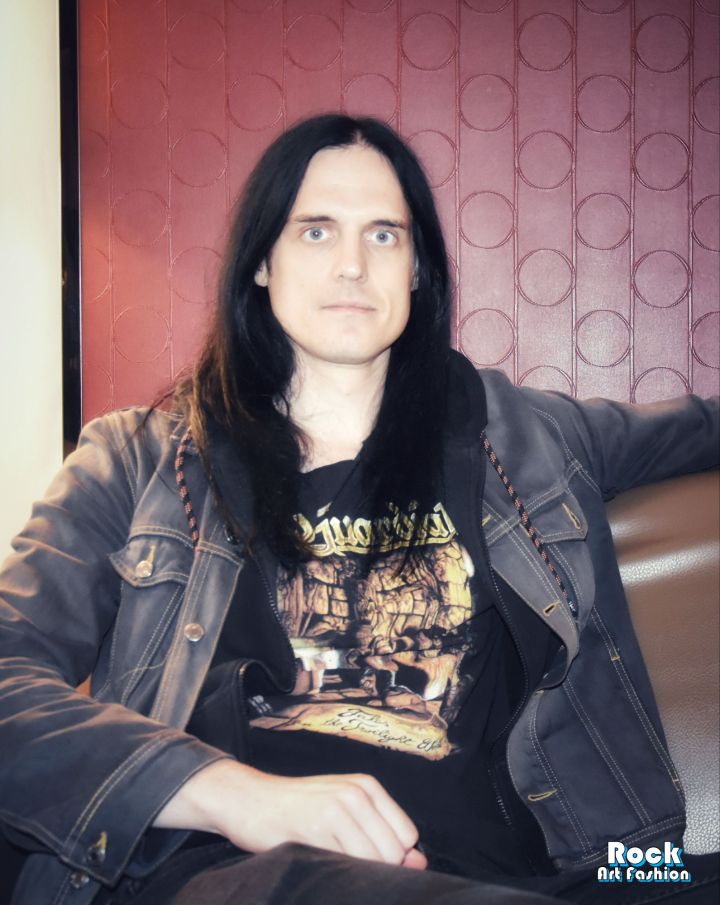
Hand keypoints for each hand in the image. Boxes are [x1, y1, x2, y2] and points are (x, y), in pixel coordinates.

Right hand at [154, 760, 426, 868]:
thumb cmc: (300, 809)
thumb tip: (419, 863)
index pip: (408, 835)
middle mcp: (356, 793)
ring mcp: (337, 809)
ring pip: (374, 860)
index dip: (394, 857)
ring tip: (332, 860)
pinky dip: (340, 872)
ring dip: (359, 873)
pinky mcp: (317, 828)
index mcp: (368, 786)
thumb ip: (382, 833)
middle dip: (378, 868)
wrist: (250, 800)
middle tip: (344, 861)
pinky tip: (321, 861)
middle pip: (394, 852)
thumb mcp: (345, 810)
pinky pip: (347, 864)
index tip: (367, 858)